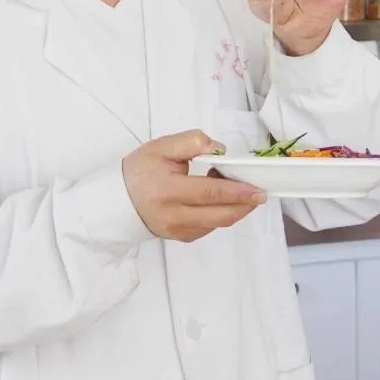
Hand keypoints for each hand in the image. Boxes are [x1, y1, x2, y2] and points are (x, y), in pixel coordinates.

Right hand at [122, 129, 265, 242]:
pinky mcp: (181, 237)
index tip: (257, 187)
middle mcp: (174, 216)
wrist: (117, 200)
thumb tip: (220, 149)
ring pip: (217, 223)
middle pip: (220, 215)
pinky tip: (223, 200)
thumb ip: (191, 142)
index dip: (237, 191)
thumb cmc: (140, 170)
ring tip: (242, 191)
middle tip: (261, 193)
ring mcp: (179, 231)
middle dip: (245, 204)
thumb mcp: (161, 147)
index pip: (210, 193)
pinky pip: (209, 227)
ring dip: (235, 208)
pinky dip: (222, 214)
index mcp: (168, 191)